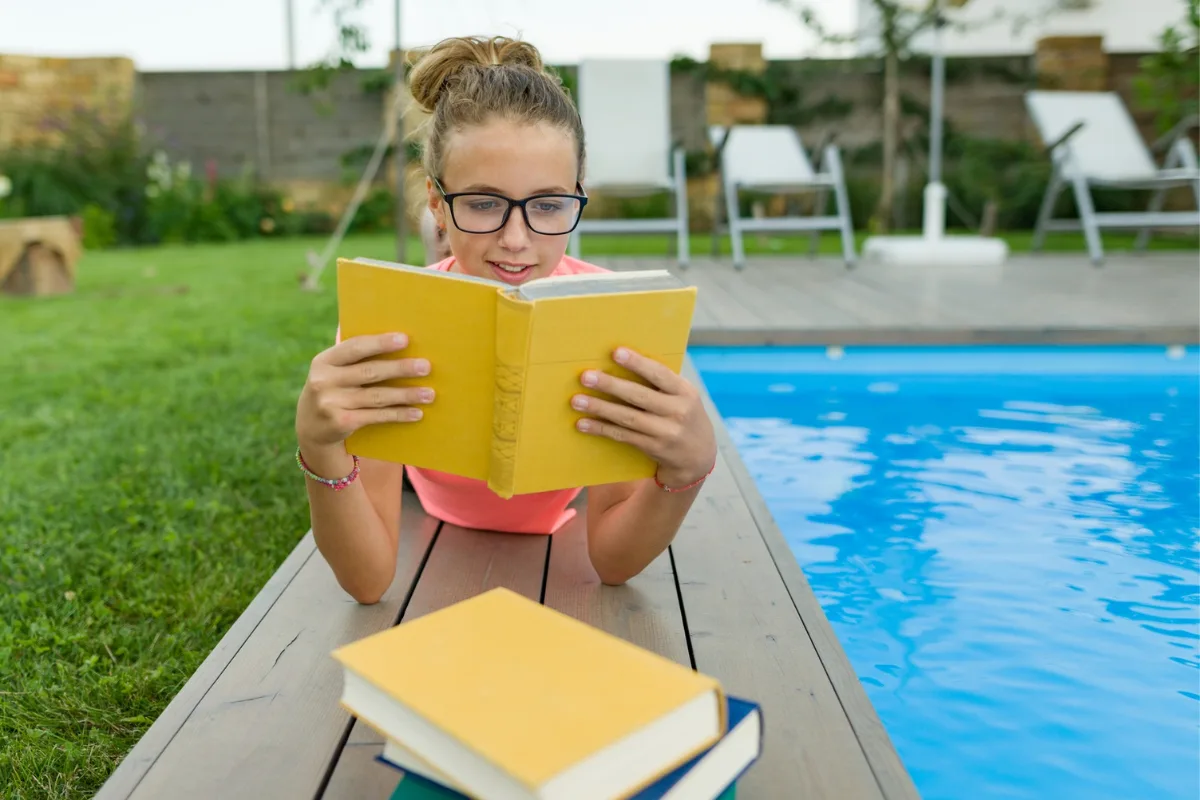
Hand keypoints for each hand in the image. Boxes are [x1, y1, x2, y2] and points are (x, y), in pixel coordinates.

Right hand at [296, 332, 432, 451]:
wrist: (311, 429)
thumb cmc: (333, 390)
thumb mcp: (333, 371)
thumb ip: (354, 357)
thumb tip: (396, 340)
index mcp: (324, 361)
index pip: (355, 347)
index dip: (380, 343)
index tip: (405, 339)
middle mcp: (324, 381)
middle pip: (370, 372)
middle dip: (400, 369)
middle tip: (426, 367)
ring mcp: (331, 403)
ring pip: (377, 396)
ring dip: (406, 395)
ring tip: (429, 393)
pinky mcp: (341, 423)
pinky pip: (376, 416)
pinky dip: (398, 414)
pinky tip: (416, 413)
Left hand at [571, 347, 716, 487]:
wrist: (698, 457)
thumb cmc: (683, 416)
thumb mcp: (683, 397)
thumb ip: (662, 383)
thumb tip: (624, 360)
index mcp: (685, 392)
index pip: (659, 374)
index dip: (637, 363)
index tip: (615, 352)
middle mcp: (678, 411)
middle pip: (639, 396)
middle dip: (610, 385)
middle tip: (586, 376)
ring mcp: (666, 432)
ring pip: (628, 417)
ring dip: (600, 408)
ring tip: (577, 400)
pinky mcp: (653, 448)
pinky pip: (623, 436)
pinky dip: (601, 429)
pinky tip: (583, 423)